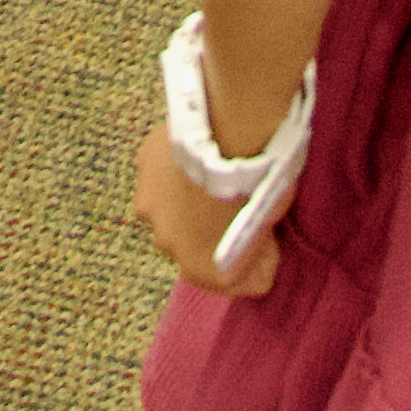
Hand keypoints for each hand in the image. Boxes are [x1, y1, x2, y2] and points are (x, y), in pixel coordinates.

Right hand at [131, 117, 285, 298]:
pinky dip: (172, 169)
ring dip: (183, 199)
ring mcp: (149, 203)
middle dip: (207, 228)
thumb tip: (257, 249)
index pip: (230, 278)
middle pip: (191, 242)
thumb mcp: (267, 232)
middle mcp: (166, 244)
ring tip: (209, 174)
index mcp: (199, 269)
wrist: (232, 132)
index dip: (249, 256)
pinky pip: (158, 173)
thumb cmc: (256, 187)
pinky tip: (193, 152)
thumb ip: (255, 252)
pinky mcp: (142, 165)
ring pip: (168, 208)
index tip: (261, 233)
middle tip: (232, 200)